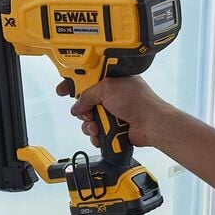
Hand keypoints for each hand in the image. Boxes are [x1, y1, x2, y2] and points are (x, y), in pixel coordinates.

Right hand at [56, 76, 178, 153]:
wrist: (151, 124)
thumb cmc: (138, 101)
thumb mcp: (107, 89)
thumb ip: (87, 95)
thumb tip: (77, 106)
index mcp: (112, 81)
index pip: (88, 80)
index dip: (74, 84)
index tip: (63, 89)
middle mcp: (113, 96)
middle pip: (86, 103)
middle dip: (83, 110)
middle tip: (86, 112)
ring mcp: (114, 113)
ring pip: (89, 120)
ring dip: (90, 125)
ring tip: (97, 125)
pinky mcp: (114, 128)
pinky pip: (97, 133)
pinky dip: (97, 135)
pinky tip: (102, 134)